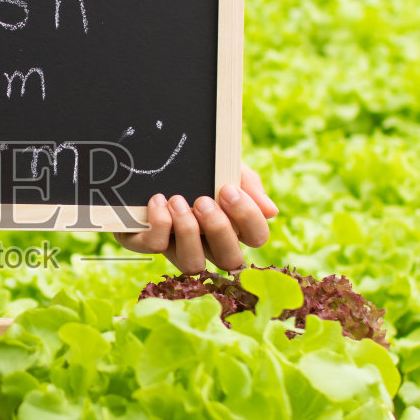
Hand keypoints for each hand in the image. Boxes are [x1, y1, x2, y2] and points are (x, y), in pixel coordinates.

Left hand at [114, 165, 278, 272]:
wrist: (149, 154)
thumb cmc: (194, 166)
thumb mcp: (223, 166)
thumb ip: (248, 184)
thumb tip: (271, 211)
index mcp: (232, 224)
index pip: (257, 237)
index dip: (248, 218)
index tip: (228, 189)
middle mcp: (208, 243)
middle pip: (230, 260)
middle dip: (219, 229)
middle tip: (203, 200)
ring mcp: (178, 247)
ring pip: (193, 264)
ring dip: (188, 231)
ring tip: (178, 201)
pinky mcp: (148, 242)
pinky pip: (157, 247)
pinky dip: (159, 223)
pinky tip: (157, 200)